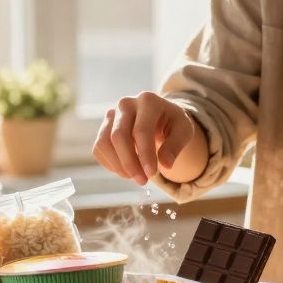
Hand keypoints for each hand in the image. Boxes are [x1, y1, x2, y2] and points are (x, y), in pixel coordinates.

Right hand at [92, 92, 207, 185]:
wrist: (160, 115)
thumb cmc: (172, 123)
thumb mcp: (183, 131)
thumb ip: (175, 146)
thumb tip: (165, 164)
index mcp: (148, 101)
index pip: (141, 130)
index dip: (145, 154)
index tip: (151, 174)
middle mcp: (126, 104)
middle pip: (118, 136)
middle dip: (129, 162)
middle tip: (142, 181)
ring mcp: (111, 114)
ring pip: (104, 143)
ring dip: (118, 166)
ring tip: (136, 177)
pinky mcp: (104, 127)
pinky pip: (99, 149)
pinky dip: (111, 164)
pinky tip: (127, 171)